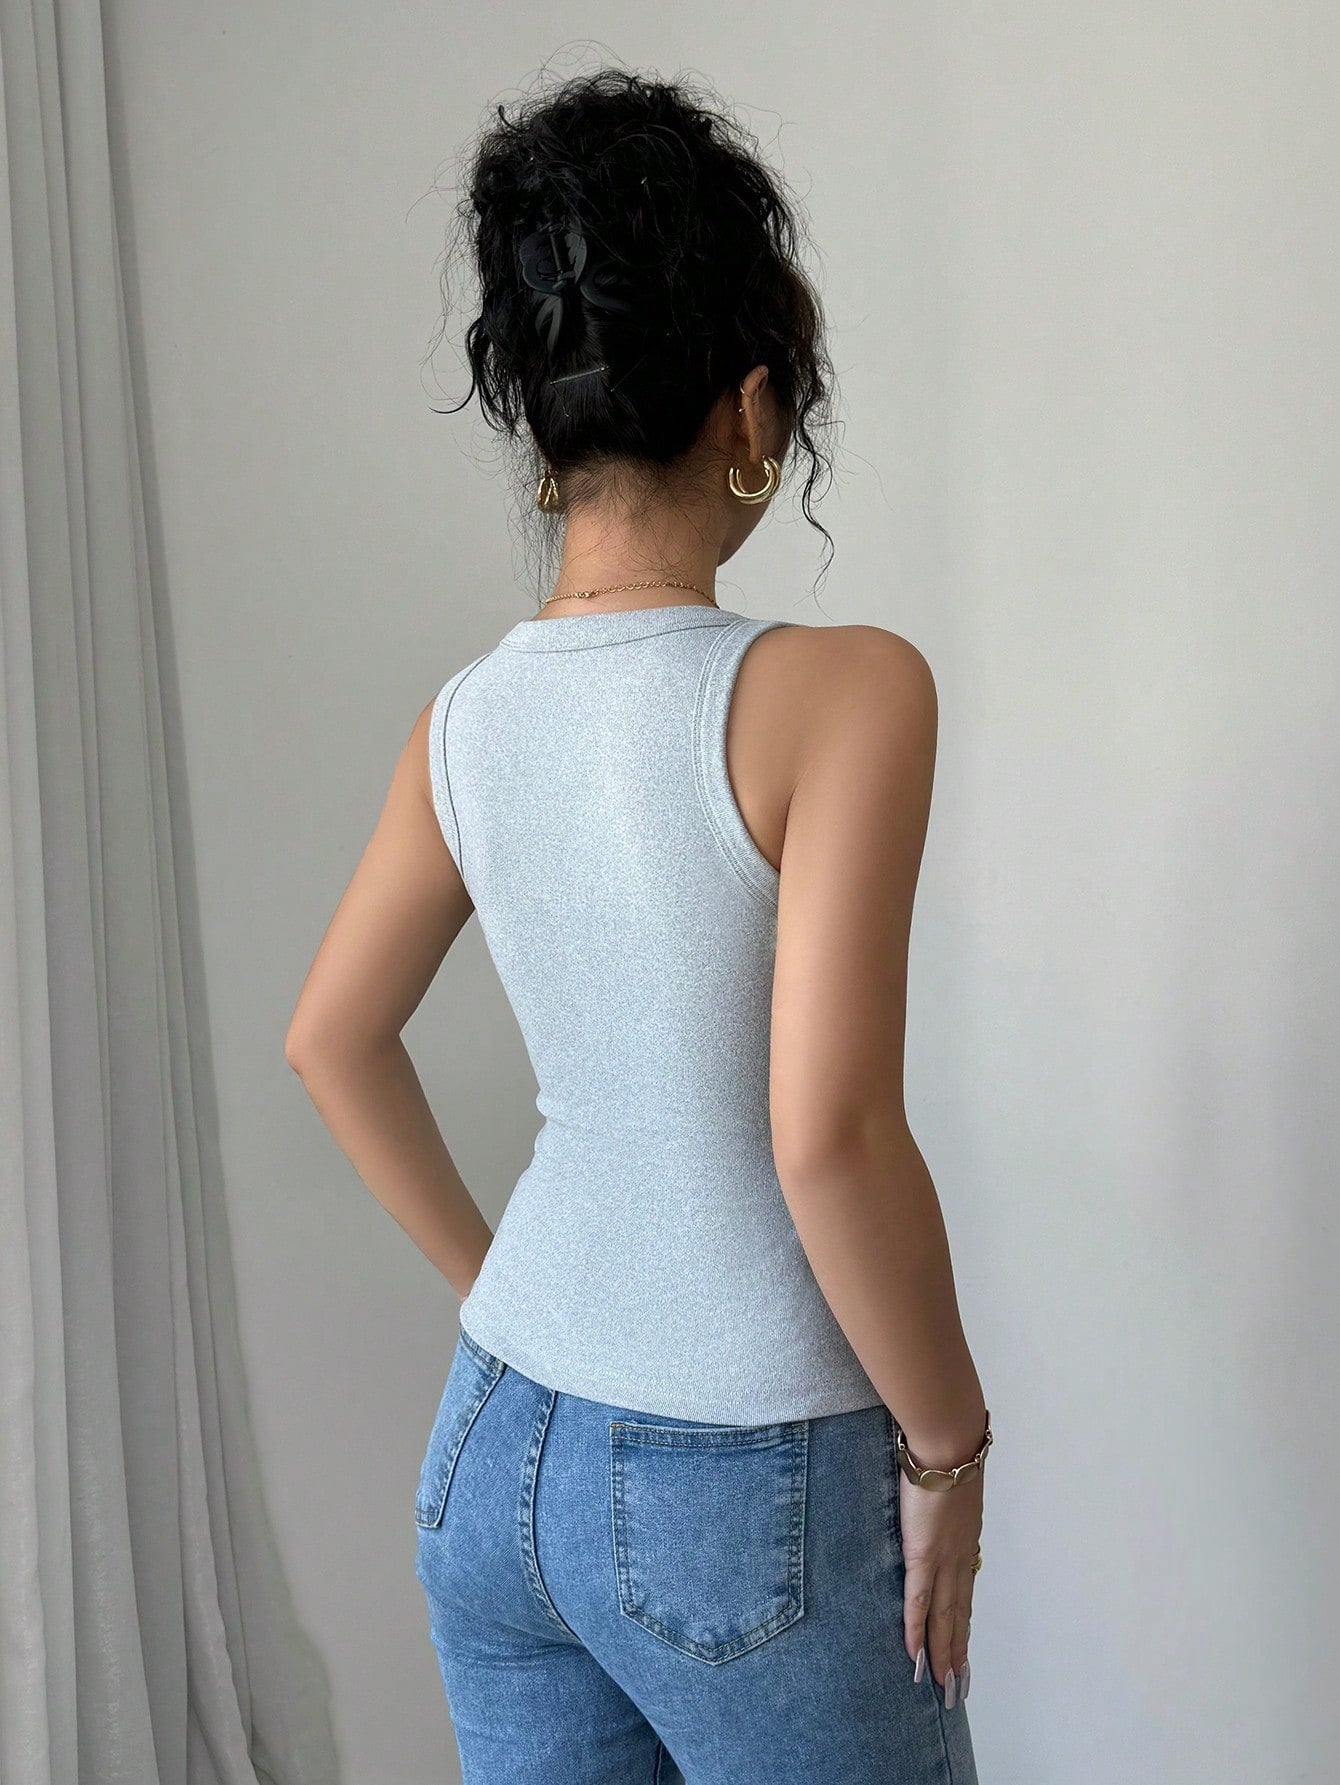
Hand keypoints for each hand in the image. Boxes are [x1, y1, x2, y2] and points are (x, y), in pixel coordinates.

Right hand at [897, 1465, 982, 1704]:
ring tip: (944, 1683)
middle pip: (959, 1613)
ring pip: (943, 1617)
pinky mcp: (922, 1556)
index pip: (964, 1590)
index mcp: (966, 1539)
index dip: (963, 1621)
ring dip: (943, 1652)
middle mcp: (960, 1556)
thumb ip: (944, 1498)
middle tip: (958, 1684)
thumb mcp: (952, 1481)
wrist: (948, 1444)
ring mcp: (943, 1559)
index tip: (964, 1646)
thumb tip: (934, 1493)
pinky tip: (914, 1654)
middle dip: (958, 1650)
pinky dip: (916, 1630)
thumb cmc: (947, 1450)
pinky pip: (918, 1602)